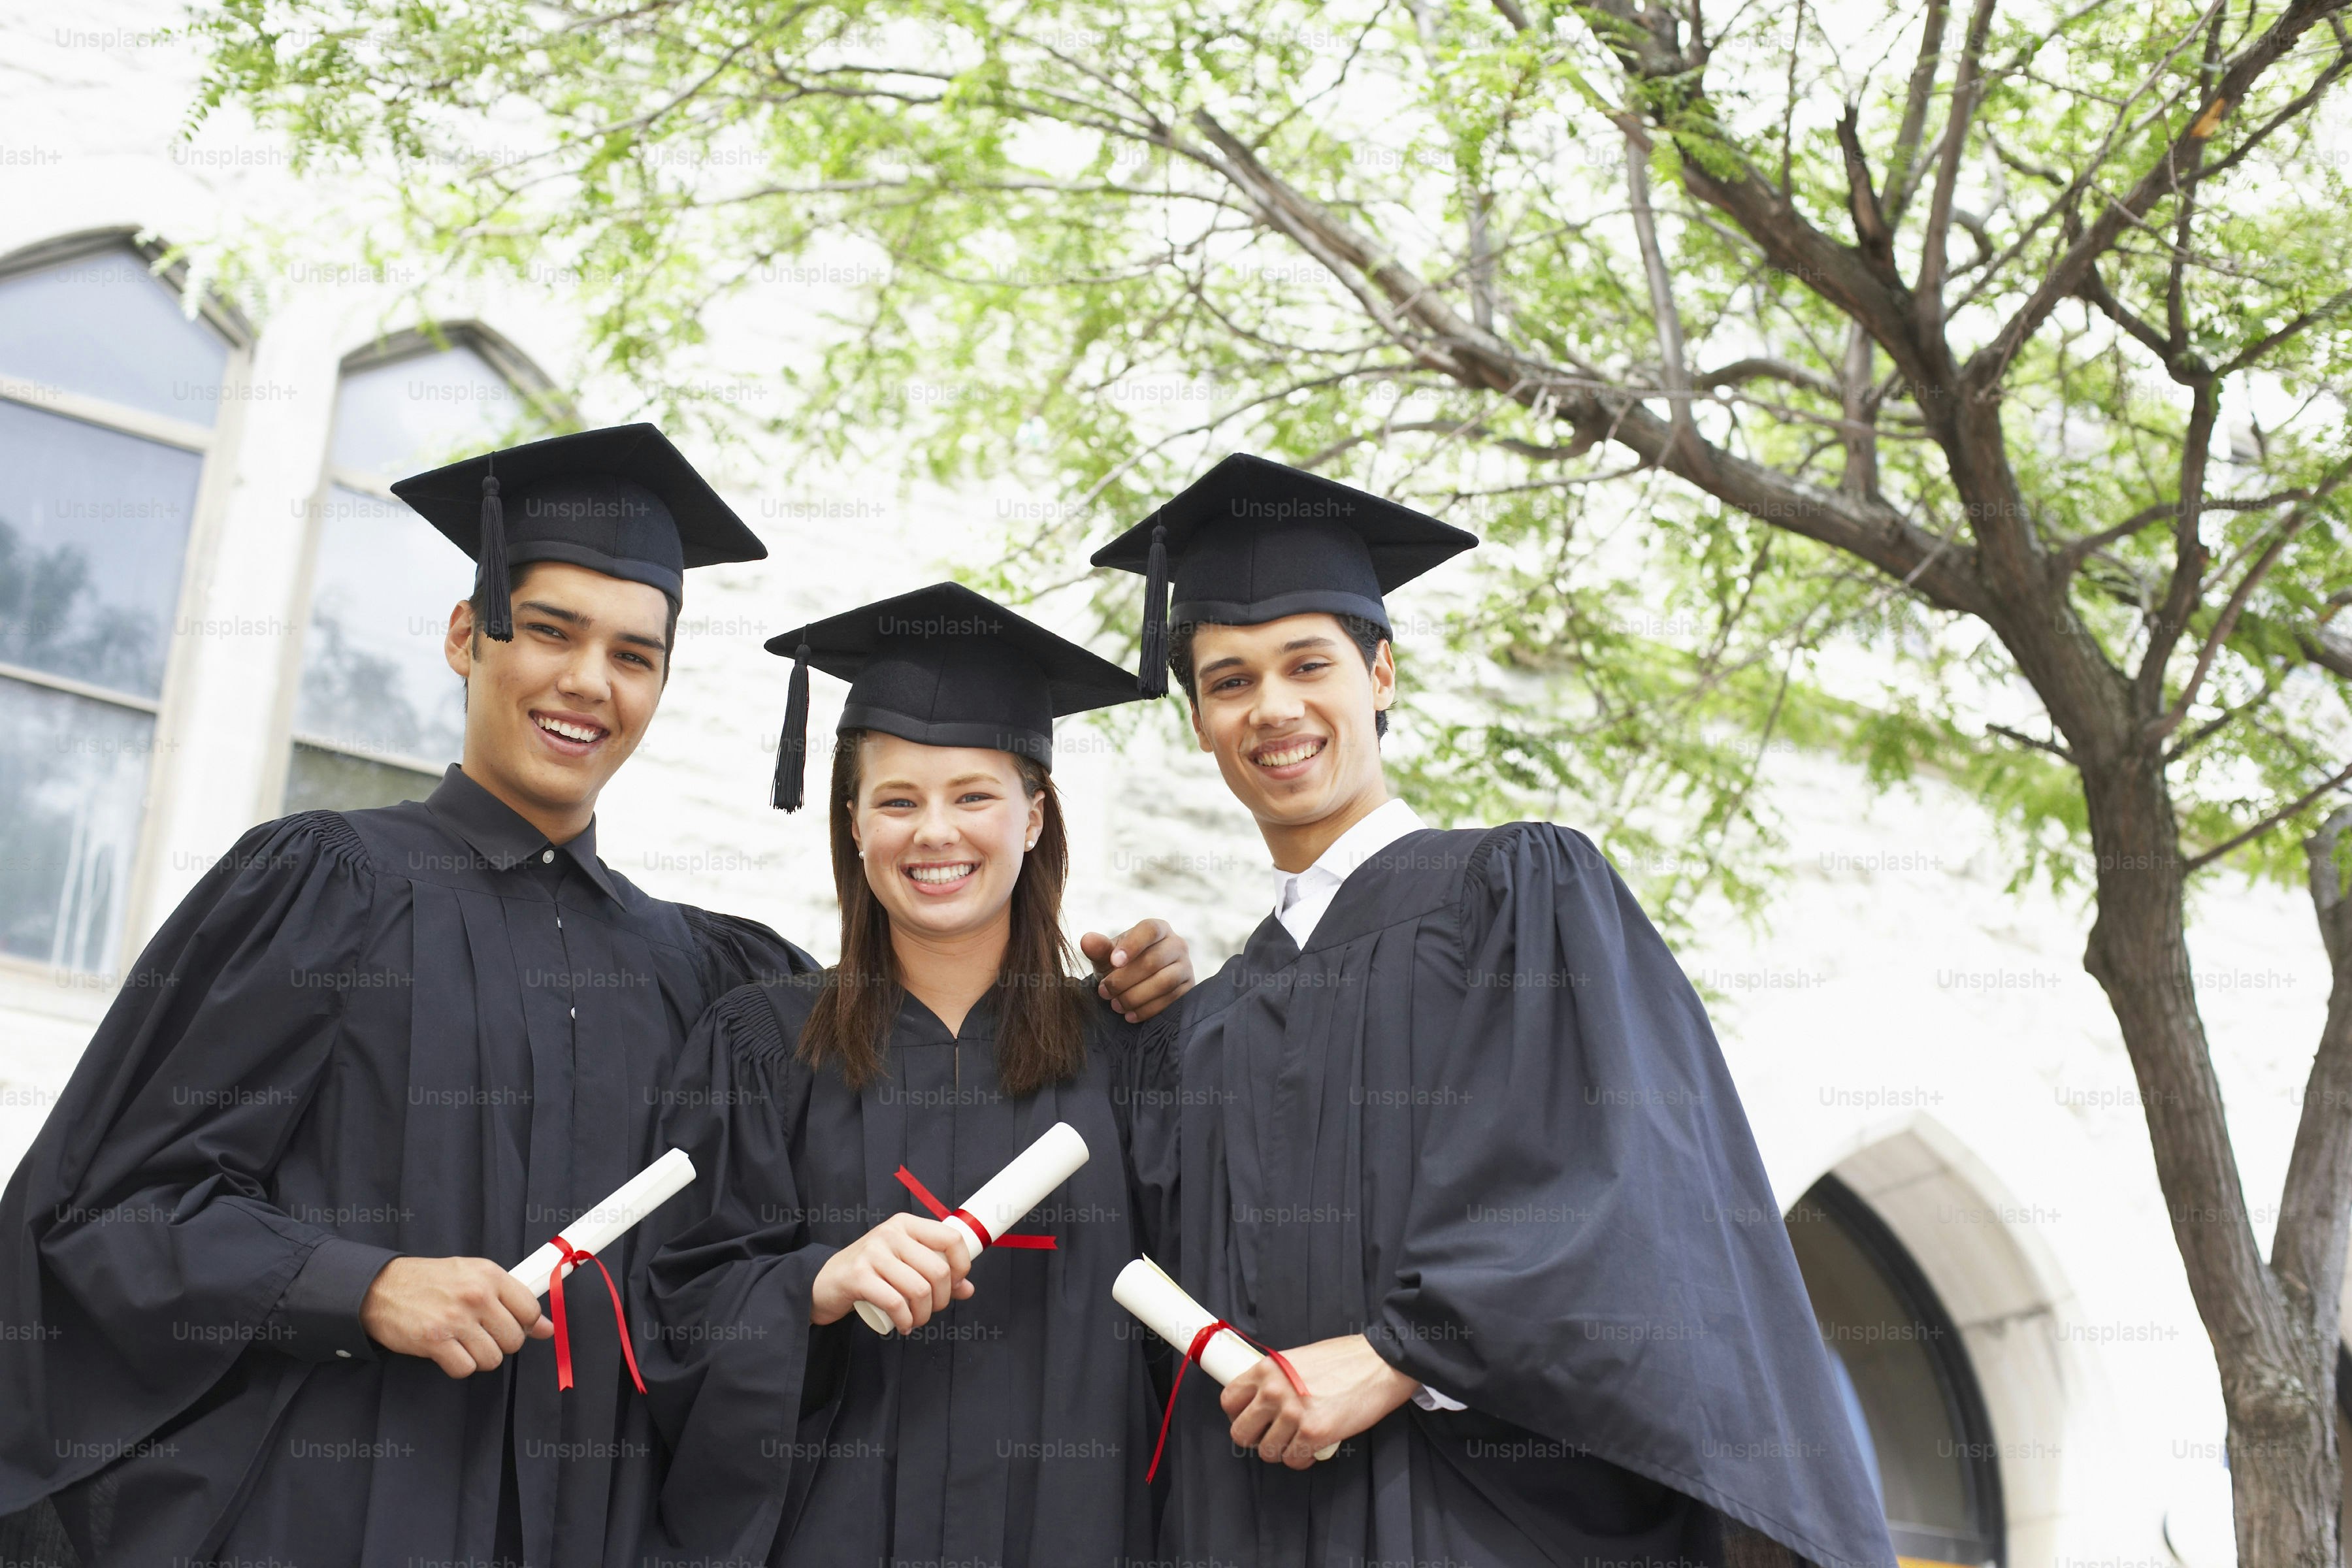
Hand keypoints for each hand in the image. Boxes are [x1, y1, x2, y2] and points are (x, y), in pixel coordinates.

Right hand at [360, 1256, 552, 1378]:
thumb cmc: (431, 1281)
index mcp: (490, 1275)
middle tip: (481, 1334)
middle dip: (500, 1343)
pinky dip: (459, 1366)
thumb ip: (512, 1299)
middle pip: (514, 1340)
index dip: (525, 1325)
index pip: (530, 1311)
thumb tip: (548, 1329)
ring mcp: (456, 1319)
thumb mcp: (475, 1276)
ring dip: (479, 1356)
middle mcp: (477, 1295)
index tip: (511, 1325)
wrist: (381, 1288)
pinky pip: (465, 1369)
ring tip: (463, 1342)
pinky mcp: (435, 1341)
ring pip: (492, 1359)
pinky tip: (448, 1351)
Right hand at [809, 1213, 975, 1332]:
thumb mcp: (904, 1264)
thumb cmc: (871, 1272)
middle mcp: (891, 1233)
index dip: (962, 1266)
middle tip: (931, 1310)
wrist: (824, 1281)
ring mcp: (873, 1253)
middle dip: (941, 1299)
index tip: (956, 1284)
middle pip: (938, 1270)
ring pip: (919, 1289)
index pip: (951, 1238)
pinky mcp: (858, 1276)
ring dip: (923, 1315)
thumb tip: (968, 1289)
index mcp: (907, 1224)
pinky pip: (895, 1303)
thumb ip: (936, 1272)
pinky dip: (905, 1321)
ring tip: (915, 1320)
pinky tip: (903, 1326)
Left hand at [1081, 918, 1193, 1022]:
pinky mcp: (1188, 989)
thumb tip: (1087, 940)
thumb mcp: (1107, 956)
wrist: (1136, 984)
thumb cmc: (1121, 965)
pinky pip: (1171, 1001)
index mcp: (1158, 929)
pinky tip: (1129, 1015)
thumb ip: (1098, 948)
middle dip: (1125, 979)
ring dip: (1135, 996)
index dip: (1132, 945)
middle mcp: (1177, 945)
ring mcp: (1186, 967)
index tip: (1113, 962)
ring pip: (1164, 982)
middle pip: (1154, 960)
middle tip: (1104, 991)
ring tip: (1115, 1005)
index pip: (1149, 930)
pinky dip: (1147, 1010)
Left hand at [1221, 1333, 1419, 1468]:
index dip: (1237, 1415)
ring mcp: (1293, 1413)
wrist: (1381, 1363)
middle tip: (1273, 1435)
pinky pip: (1294, 1459)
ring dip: (1282, 1450)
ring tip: (1297, 1440)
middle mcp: (1274, 1391)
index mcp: (1267, 1369)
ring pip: (1268, 1451)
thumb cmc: (1344, 1359)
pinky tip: (1312, 1447)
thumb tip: (1261, 1399)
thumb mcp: (1297, 1358)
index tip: (1251, 1419)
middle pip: (1241, 1433)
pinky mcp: (1315, 1433)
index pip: (1229, 1400)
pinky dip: (1302, 1458)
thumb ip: (1276, 1378)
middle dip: (1256, 1439)